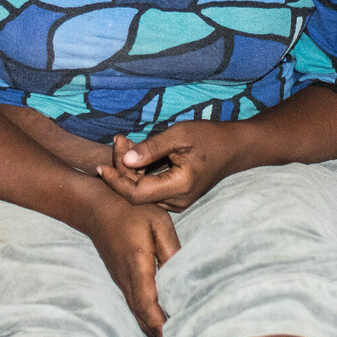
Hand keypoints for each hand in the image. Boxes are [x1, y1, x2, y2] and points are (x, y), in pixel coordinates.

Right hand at [82, 195, 179, 336]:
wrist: (96, 208)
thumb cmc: (131, 211)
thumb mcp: (158, 223)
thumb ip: (171, 250)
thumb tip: (184, 276)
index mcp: (137, 265)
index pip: (148, 304)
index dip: (161, 324)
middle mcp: (126, 279)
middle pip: (142, 316)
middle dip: (159, 332)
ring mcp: (120, 281)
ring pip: (136, 313)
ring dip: (152, 326)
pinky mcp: (120, 280)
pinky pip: (133, 304)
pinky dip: (145, 316)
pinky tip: (160, 320)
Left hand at [97, 121, 247, 210]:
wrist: (234, 148)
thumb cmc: (209, 137)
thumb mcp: (179, 135)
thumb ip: (151, 148)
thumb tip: (125, 160)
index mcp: (179, 187)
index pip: (137, 194)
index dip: (116, 181)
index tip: (102, 165)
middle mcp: (177, 201)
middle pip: (137, 193)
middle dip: (121, 169)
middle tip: (119, 140)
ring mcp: (177, 201)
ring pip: (142, 192)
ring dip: (129, 170)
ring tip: (125, 143)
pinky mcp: (176, 196)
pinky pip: (151, 189)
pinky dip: (140, 173)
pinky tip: (135, 153)